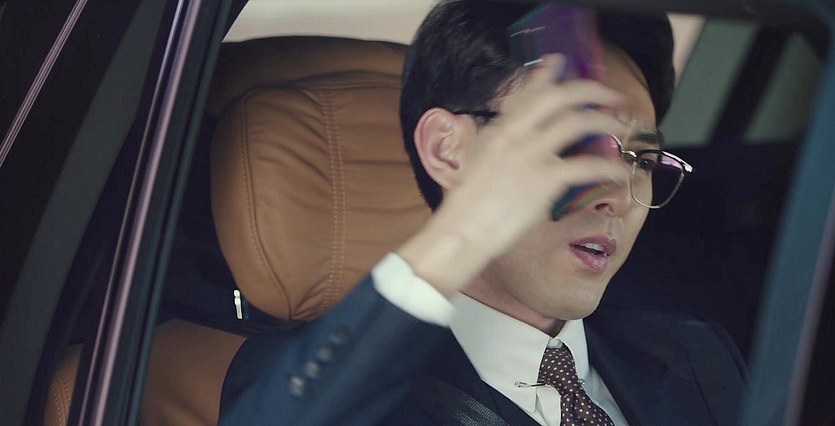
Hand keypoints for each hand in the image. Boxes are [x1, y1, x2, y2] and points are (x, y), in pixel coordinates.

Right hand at [397, 55, 630, 296]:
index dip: (546, 75)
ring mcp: (529, 155)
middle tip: (611, 96)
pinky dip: (609, 167)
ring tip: (621, 129)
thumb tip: (504, 140)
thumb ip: (495, 146)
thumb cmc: (467, 207)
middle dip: (591, 90)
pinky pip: (585, 166)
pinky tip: (620, 172)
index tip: (560, 62)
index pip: (525, 92)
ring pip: (576, 122)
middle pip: (558, 96)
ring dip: (605, 123)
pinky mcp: (544, 180)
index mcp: (497, 130)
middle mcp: (514, 134)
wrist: (462, 231)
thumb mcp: (476, 164)